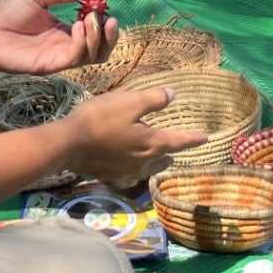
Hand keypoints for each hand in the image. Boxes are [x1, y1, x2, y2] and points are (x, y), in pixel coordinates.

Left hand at [0, 0, 118, 75]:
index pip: (94, 31)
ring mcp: (59, 56)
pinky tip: (76, 26)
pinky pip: (74, 58)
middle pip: (100, 48)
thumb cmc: (8, 11)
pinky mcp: (50, 65)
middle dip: (109, 36)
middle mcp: (66, 45)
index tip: (104, 7)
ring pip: (92, 56)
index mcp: (65, 30)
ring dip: (97, 38)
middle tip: (108, 19)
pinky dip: (81, 44)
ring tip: (88, 20)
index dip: (103, 21)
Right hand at [58, 87, 205, 186]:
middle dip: (171, 153)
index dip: (193, 138)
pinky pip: (129, 176)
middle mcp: (143, 163)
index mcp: (152, 143)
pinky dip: (133, 170)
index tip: (205, 138)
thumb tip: (173, 95)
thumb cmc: (100, 118)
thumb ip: (154, 99)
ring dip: (154, 163)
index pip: (179, 142)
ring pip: (148, 170)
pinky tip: (128, 167)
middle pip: (164, 159)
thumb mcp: (129, 101)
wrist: (67, 145)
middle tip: (174, 147)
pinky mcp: (110, 177)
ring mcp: (126, 173)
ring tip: (154, 157)